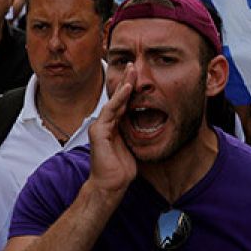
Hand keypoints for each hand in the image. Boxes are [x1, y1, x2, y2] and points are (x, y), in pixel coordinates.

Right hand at [87, 65, 136, 195]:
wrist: (110, 186)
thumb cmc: (121, 170)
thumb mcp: (133, 146)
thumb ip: (136, 132)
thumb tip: (152, 124)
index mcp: (114, 126)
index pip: (122, 102)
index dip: (130, 88)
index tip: (138, 74)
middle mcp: (105, 123)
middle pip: (117, 97)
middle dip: (126, 80)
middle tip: (133, 63)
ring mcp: (100, 127)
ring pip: (113, 101)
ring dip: (123, 84)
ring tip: (132, 70)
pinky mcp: (98, 132)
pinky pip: (110, 112)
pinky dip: (118, 99)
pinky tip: (127, 88)